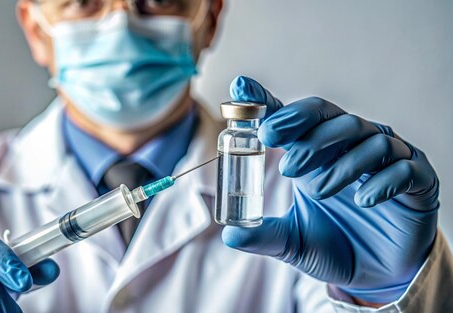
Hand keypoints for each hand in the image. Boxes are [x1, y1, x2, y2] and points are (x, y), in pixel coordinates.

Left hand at [222, 76, 439, 302]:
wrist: (379, 274)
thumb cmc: (335, 245)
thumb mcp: (294, 242)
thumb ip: (265, 236)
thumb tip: (229, 235)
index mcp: (316, 155)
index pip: (292, 119)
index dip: (267, 102)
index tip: (240, 88)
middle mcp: (349, 148)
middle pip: (328, 115)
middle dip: (299, 123)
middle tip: (272, 141)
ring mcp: (386, 160)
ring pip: (367, 138)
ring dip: (338, 161)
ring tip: (315, 190)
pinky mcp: (418, 180)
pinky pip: (404, 167)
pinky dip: (382, 180)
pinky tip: (362, 200)